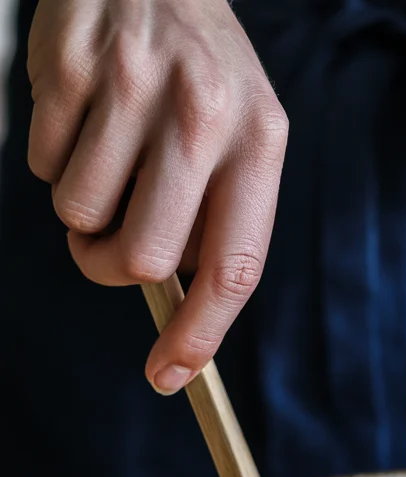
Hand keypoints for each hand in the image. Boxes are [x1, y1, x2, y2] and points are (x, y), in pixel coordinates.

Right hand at [27, 0, 287, 392]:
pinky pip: (40, 165)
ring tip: (105, 156)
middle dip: (113, 269)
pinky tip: (84, 115)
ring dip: (82, 209)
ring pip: (79, 215)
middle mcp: (201, 114)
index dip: (199, 334)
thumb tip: (178, 309)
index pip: (233, 266)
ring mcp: (131, 86)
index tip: (169, 376)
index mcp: (258, 142)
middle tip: (107, 245)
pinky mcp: (68, 66)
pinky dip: (54, 158)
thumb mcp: (241, 134)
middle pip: (143, 257)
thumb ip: (218, 217)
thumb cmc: (201, 73)